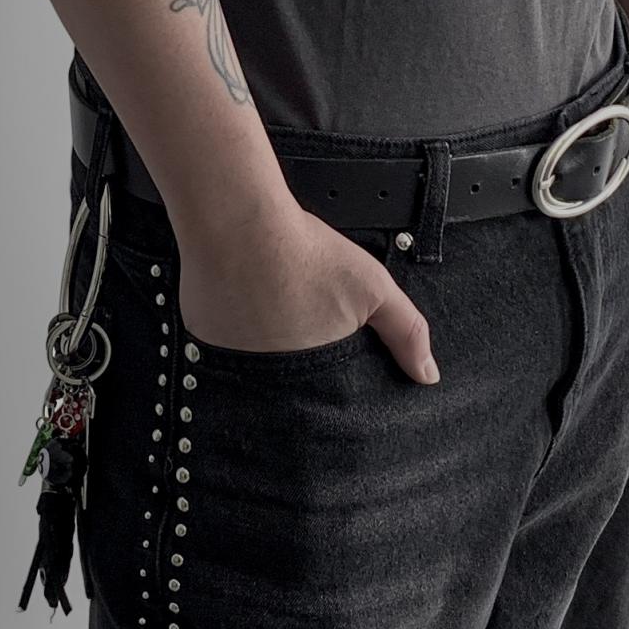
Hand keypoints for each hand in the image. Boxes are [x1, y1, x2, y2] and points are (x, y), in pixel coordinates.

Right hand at [174, 204, 440, 383]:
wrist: (240, 223)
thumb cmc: (305, 253)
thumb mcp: (372, 288)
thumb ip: (405, 333)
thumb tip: (427, 375)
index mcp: (312, 376)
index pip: (328, 404)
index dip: (335, 392)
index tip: (336, 372)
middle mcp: (269, 381)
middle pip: (291, 392)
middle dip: (300, 374)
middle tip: (301, 331)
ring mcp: (231, 366)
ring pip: (257, 373)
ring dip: (267, 356)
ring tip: (272, 316)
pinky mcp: (201, 345)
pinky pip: (225, 353)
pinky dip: (235, 338)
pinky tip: (244, 310)